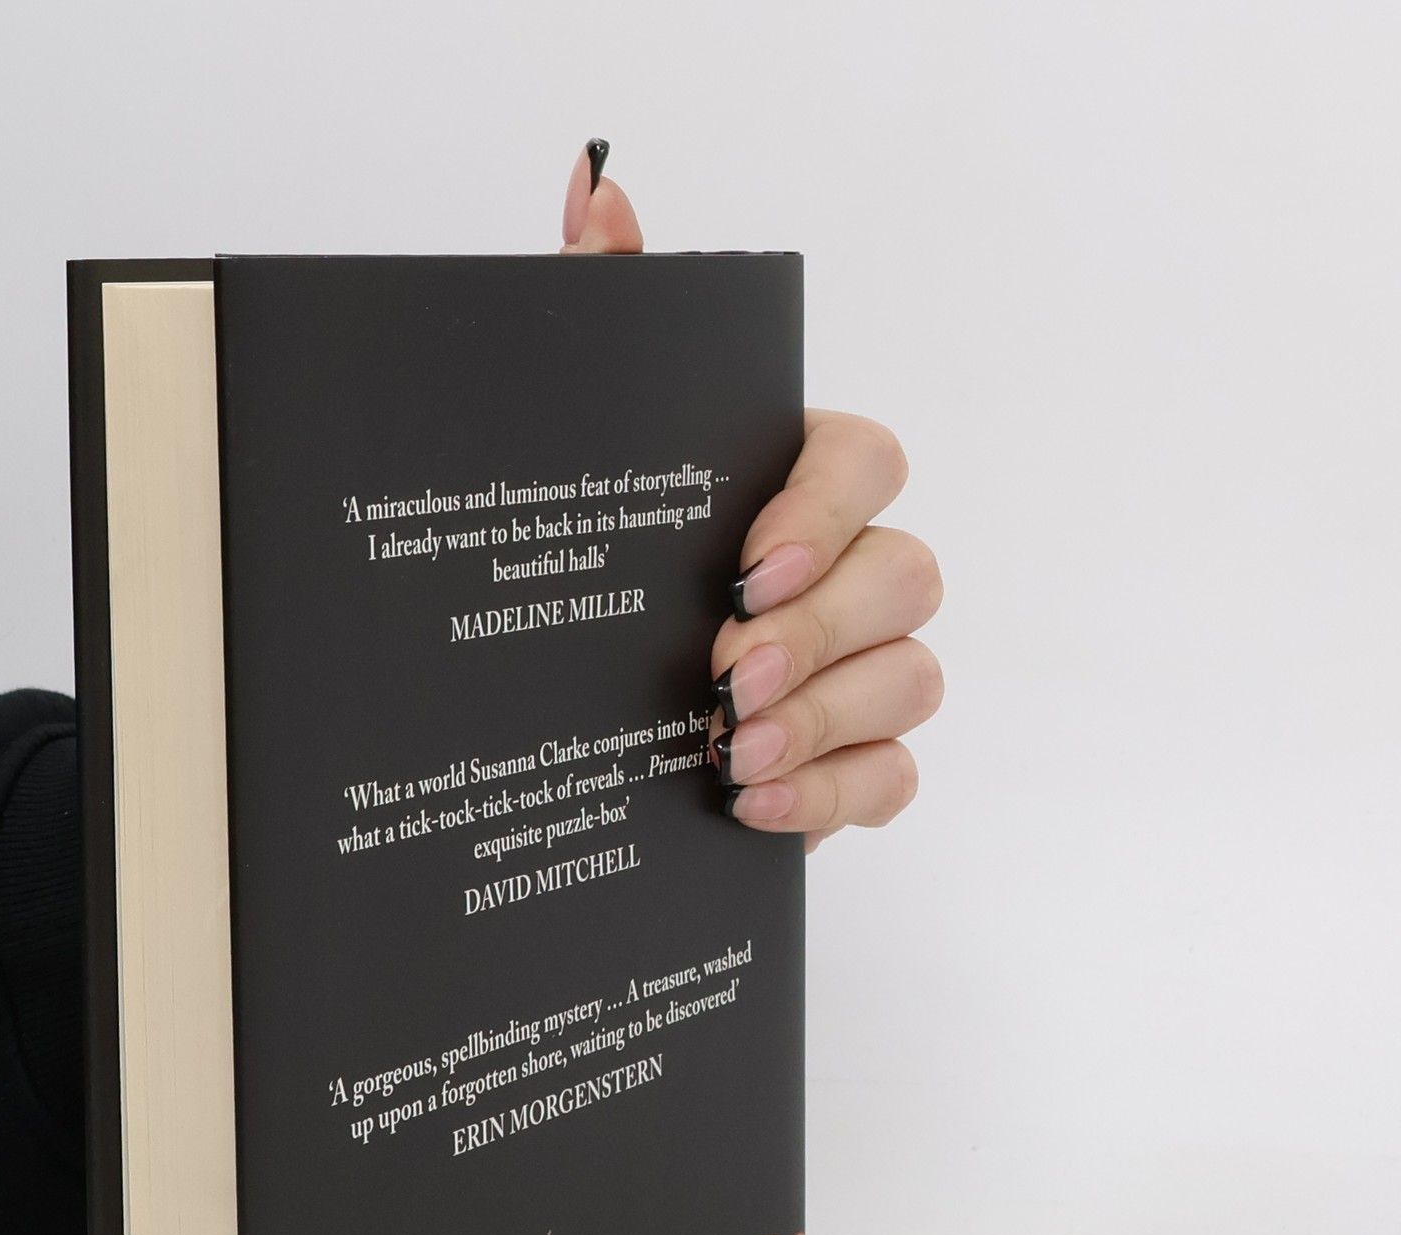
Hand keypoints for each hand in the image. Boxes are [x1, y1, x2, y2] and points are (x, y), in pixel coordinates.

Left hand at [562, 143, 943, 847]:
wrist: (560, 714)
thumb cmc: (599, 554)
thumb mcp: (582, 440)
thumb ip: (597, 311)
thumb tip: (594, 192)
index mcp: (796, 483)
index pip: (863, 462)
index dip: (823, 513)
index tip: (747, 570)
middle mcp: (850, 568)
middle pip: (907, 575)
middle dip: (821, 631)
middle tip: (729, 675)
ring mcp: (865, 667)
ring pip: (912, 680)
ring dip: (824, 719)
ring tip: (727, 751)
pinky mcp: (852, 759)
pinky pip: (893, 777)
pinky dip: (830, 794)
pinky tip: (746, 806)